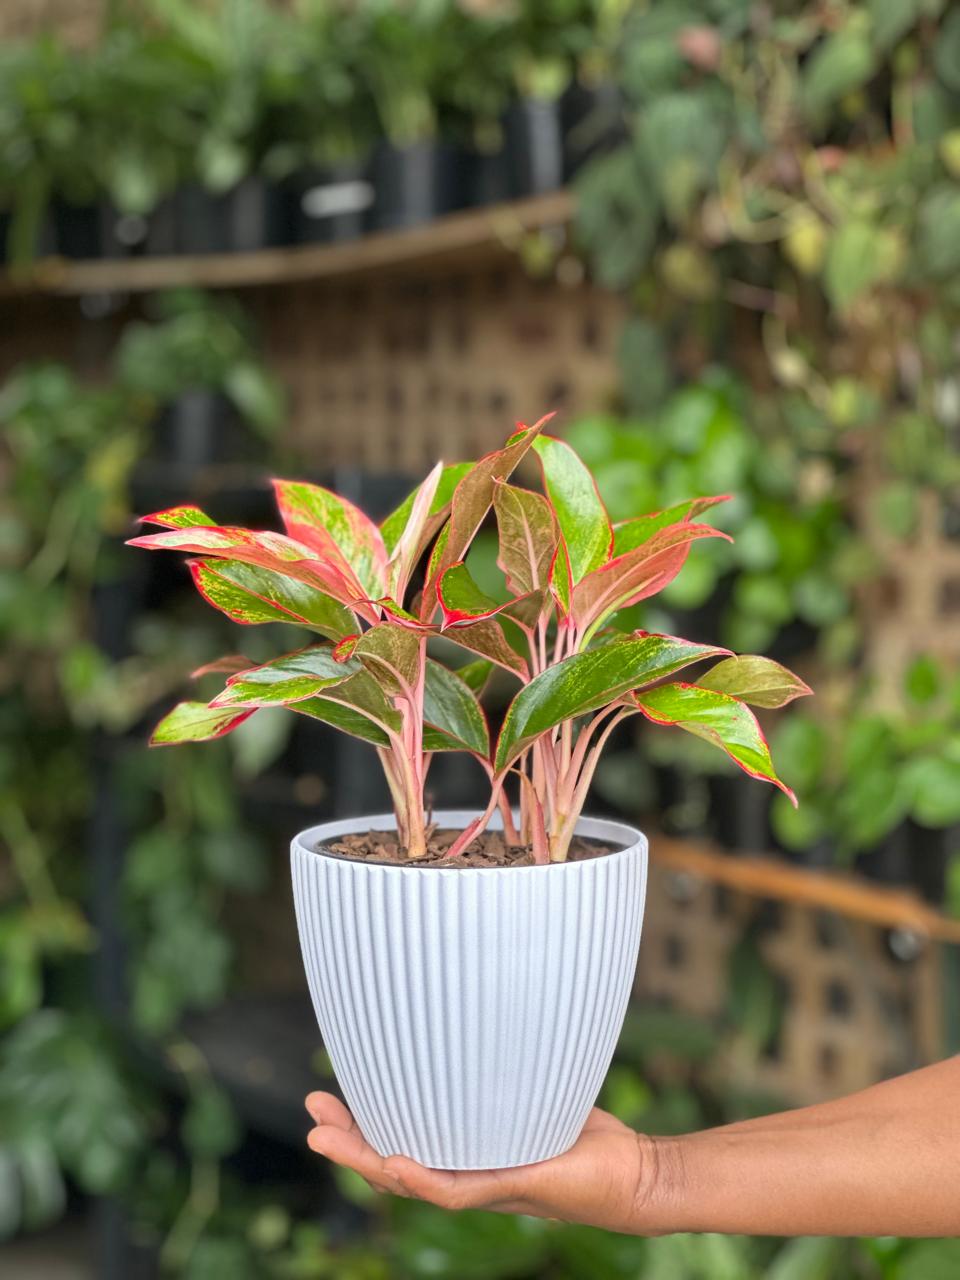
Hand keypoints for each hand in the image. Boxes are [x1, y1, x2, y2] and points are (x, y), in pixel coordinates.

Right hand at [305, 1092, 663, 1232]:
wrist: (631, 1175)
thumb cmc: (584, 1134)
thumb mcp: (536, 1091)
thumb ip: (507, 1064)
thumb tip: (486, 1004)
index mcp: (466, 1154)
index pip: (401, 1140)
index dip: (362, 1124)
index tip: (327, 1094)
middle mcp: (467, 1173)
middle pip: (391, 1164)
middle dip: (346, 1143)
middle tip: (309, 1119)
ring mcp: (485, 1184)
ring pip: (409, 1181)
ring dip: (364, 1161)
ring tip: (325, 1140)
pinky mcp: (512, 1186)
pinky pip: (456, 1190)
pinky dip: (422, 1177)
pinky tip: (393, 1163)